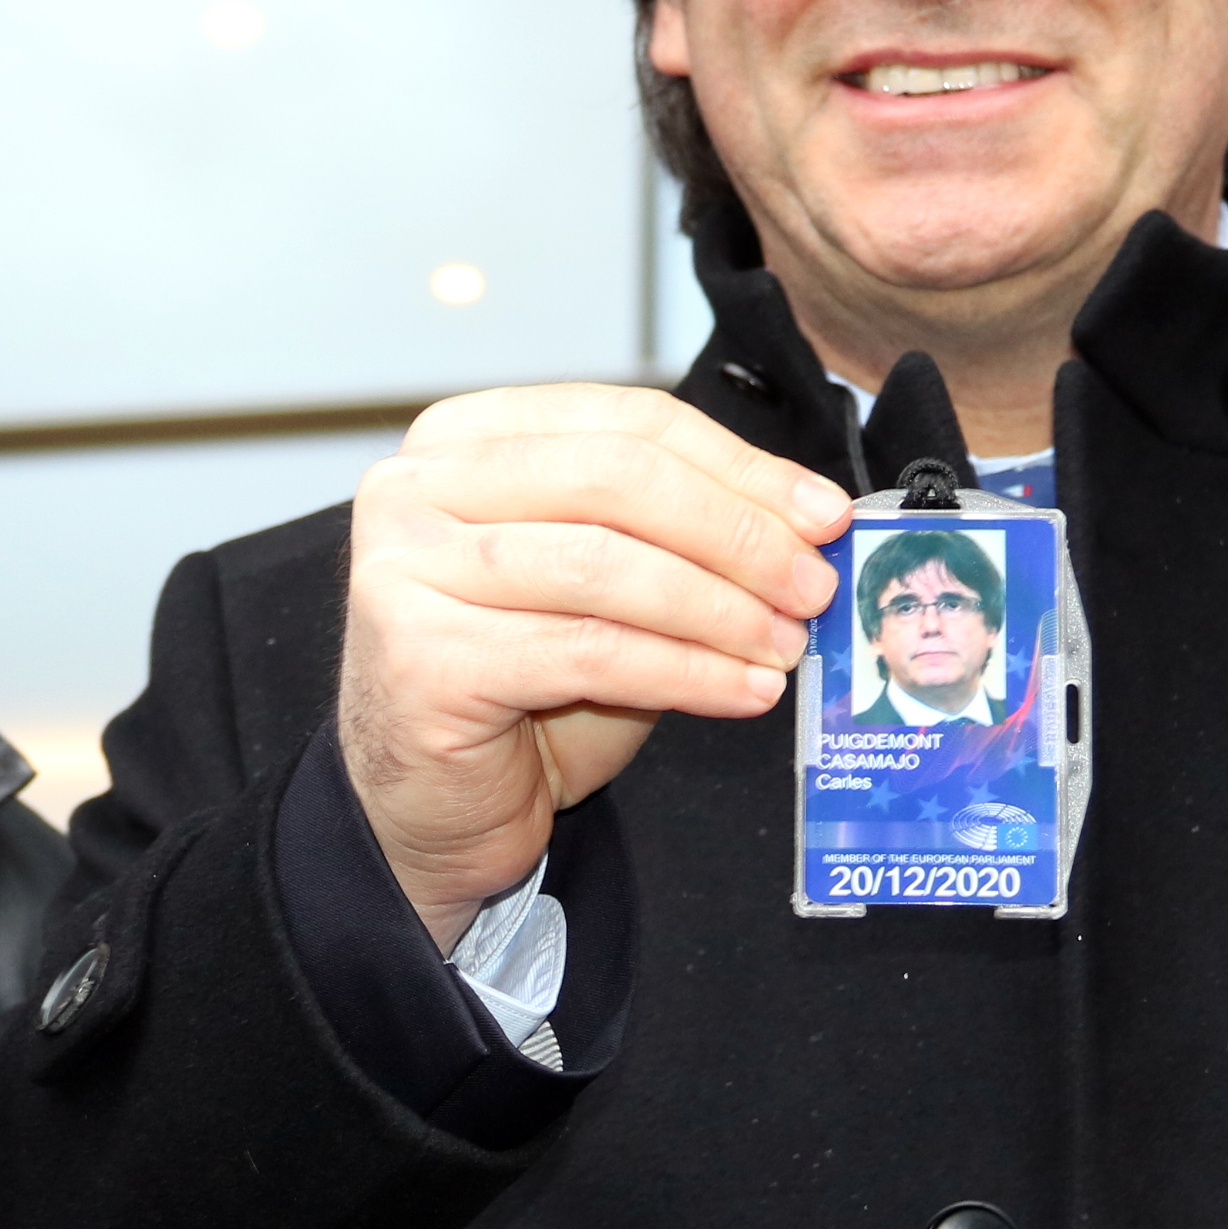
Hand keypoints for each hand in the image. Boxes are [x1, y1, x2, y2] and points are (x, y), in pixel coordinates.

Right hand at [340, 386, 847, 947]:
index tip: (821, 514)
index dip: (737, 465)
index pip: (624, 422)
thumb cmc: (523, 688)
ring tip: (785, 646)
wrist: (431, 806)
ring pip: (605, 565)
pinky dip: (686, 671)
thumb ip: (674, 536)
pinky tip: (745, 692)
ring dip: (719, 608)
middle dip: (735, 533)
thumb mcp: (604, 585)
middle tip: (812, 585)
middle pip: (614, 478)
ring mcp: (405, 569)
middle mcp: (417, 489)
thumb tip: (807, 517)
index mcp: (463, 441)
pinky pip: (589, 651)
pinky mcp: (421, 657)